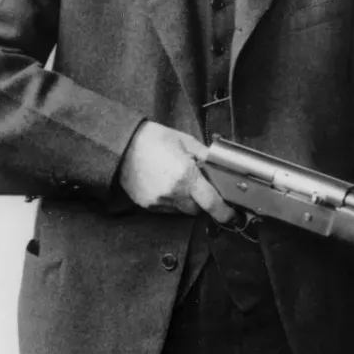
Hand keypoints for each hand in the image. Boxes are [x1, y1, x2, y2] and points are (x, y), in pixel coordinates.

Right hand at [117, 121, 235, 220]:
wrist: (122, 144)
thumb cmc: (153, 139)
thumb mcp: (185, 141)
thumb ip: (205, 156)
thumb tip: (220, 166)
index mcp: (186, 175)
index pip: (212, 202)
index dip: (224, 212)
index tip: (232, 215)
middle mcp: (173, 192)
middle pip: (197, 209)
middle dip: (202, 200)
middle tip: (198, 184)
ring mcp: (159, 201)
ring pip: (182, 210)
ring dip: (186, 200)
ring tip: (178, 180)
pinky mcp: (147, 205)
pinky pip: (167, 209)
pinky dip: (171, 201)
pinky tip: (165, 184)